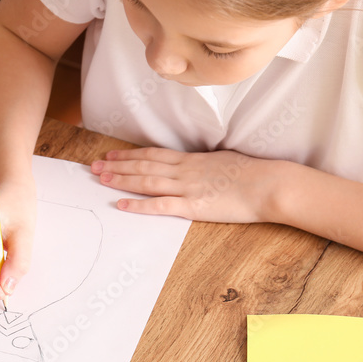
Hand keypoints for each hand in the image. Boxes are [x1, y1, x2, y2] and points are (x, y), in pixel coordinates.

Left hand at [91, 147, 283, 222]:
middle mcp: (184, 170)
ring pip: (146, 181)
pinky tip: (122, 205)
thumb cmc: (253, 174)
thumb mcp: (223, 162)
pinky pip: (160, 205)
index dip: (129, 155)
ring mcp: (187, 187)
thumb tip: (195, 166)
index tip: (111, 154)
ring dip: (121, 180)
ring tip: (101, 179)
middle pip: (143, 166)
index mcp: (191, 160)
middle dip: (116, 166)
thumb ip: (204, 165)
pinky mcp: (193, 206)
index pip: (153, 155)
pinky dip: (139, 205)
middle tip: (93, 166)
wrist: (269, 184)